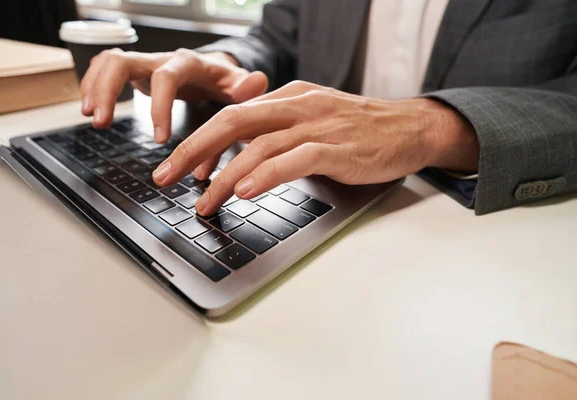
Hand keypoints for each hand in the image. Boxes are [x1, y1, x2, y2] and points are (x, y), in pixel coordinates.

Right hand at [80, 48, 267, 144]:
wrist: (213, 70)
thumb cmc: (223, 82)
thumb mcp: (238, 86)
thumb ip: (245, 87)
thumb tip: (258, 81)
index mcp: (187, 64)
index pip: (166, 78)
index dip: (159, 106)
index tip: (160, 139)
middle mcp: (161, 60)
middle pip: (124, 62)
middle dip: (108, 90)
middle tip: (100, 122)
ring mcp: (145, 64)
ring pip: (109, 62)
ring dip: (94, 87)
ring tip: (92, 117)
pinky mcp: (134, 72)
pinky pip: (105, 69)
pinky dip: (92, 85)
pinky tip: (90, 109)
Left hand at [152, 81, 479, 215]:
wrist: (411, 127)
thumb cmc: (360, 129)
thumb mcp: (314, 121)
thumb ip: (280, 133)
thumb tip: (242, 160)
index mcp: (289, 97)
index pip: (233, 115)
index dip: (203, 143)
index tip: (186, 170)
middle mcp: (298, 106)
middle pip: (233, 121)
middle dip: (193, 150)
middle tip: (166, 177)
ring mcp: (318, 125)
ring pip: (258, 144)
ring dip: (225, 175)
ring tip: (205, 201)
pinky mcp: (337, 147)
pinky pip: (295, 158)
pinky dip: (267, 174)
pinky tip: (246, 191)